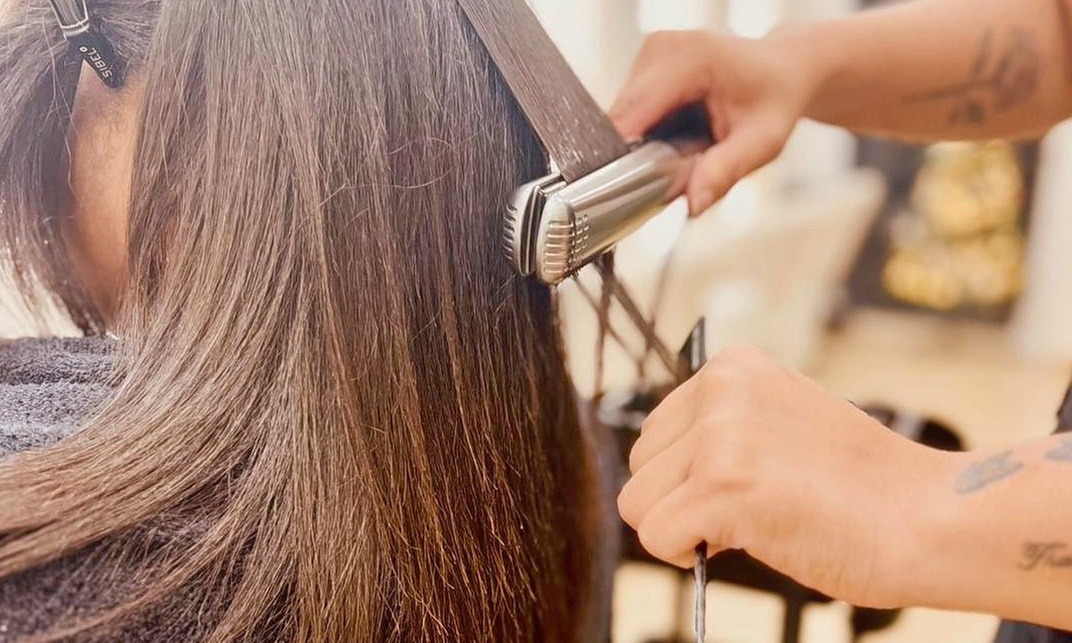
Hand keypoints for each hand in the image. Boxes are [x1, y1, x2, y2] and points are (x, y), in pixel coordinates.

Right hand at [609, 30, 816, 215]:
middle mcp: (661, 49)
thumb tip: (692, 204)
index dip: (626, 157)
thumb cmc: (775, 100)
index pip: (630, 116)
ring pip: (620, 118)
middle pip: (620, 119)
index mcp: (689, 59)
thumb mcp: (762, 142)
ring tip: (684, 149)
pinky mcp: (645, 64)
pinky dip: (646, 133)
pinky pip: (629, 111)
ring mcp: (650, 54)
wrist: (783, 70)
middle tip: (676, 173)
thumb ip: (725, 171)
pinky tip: (676, 134)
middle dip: (638, 155)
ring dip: (643, 145)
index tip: (638, 190)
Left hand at [617, 343, 952, 607]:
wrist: (928, 517)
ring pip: (637, 503)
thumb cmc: (864, 484)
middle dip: (680, 500)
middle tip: (748, 510)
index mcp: (732, 366)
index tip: (742, 486)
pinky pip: (656, 536)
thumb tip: (662, 469)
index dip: (688, 475)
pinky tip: (742, 542)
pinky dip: (686, 555)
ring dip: (682, 527)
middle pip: (641, 466)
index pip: (656, 431)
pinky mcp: (721, 486)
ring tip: (748, 524)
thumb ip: (723, 427)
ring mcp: (720, 435)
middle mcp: (720, 389)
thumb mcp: (782, 421)